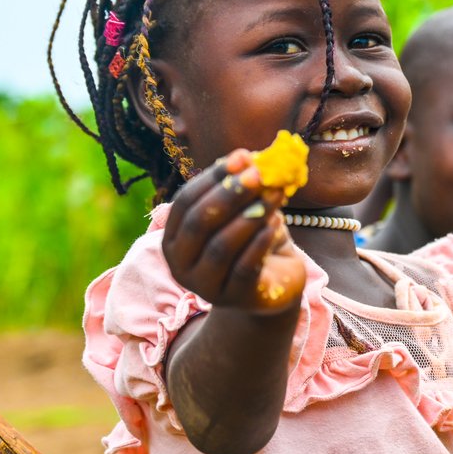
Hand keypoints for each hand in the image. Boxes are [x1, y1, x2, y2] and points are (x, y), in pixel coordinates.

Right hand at [162, 149, 305, 313]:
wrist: (270, 288)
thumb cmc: (250, 243)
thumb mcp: (242, 214)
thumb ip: (240, 189)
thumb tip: (248, 157)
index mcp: (175, 238)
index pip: (186, 201)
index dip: (213, 177)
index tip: (242, 156)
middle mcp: (182, 263)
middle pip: (200, 222)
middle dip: (230, 194)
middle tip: (260, 174)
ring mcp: (206, 285)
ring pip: (222, 245)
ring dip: (251, 215)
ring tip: (276, 194)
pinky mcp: (234, 297)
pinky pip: (245, 267)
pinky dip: (261, 241)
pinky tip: (277, 222)